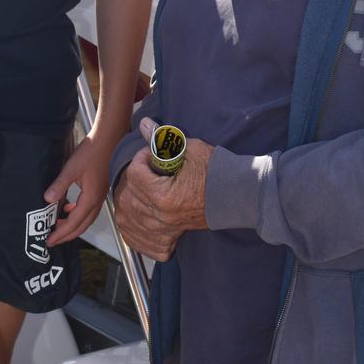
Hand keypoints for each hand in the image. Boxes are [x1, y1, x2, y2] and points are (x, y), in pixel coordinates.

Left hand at [44, 134, 111, 246]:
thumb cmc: (91, 152)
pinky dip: (78, 214)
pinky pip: (89, 209)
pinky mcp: (99, 189)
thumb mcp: (71, 168)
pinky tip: (68, 208)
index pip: (74, 223)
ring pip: (86, 219)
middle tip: (53, 240)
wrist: (107, 140)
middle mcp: (97, 200)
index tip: (50, 240)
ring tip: (59, 226)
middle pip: (82, 226)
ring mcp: (100, 195)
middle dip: (67, 235)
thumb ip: (59, 185)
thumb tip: (47, 200)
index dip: (61, 233)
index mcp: (90, 198)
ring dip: (73, 226)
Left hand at [113, 117, 213, 260]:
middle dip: (131, 178)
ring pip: (126, 218)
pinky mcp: (168, 238)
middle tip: (145, 168)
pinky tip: (133, 215)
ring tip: (138, 187)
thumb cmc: (216, 171)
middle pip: (126, 196)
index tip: (151, 154)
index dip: (140, 158)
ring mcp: (163, 230)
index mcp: (164, 196)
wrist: (237, 195)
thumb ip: (162, 139)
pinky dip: (130, 228)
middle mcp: (160, 217)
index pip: (134, 174)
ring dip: (127, 200)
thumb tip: (144, 124)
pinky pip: (136, 240)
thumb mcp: (189, 149)